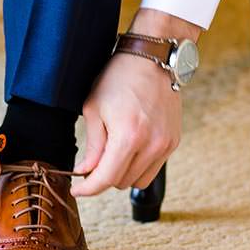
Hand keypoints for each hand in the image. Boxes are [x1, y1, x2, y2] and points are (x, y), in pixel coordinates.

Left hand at [71, 9, 200, 196]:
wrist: (153, 60)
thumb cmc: (118, 79)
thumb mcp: (94, 108)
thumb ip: (92, 145)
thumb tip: (85, 172)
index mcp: (128, 136)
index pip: (105, 178)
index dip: (87, 189)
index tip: (76, 189)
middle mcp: (151, 145)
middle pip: (120, 182)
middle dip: (102, 176)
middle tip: (92, 160)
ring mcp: (165, 145)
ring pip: (138, 180)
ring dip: (121, 173)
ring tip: (112, 152)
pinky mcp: (173, 142)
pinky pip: (152, 169)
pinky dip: (138, 166)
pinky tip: (129, 147)